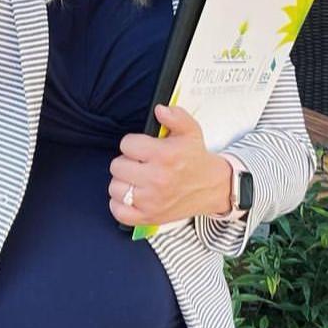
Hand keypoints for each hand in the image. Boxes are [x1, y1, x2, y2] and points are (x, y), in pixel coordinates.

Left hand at [108, 104, 232, 227]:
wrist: (212, 187)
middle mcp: (157, 179)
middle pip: (117, 166)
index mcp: (165, 156)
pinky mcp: (148, 217)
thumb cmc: (195, 159)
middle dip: (127, 162)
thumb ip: (175, 116)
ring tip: (136, 180)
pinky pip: (118, 211)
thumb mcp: (191, 131)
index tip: (142, 148)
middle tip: (140, 164)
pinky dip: (120, 204)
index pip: (127, 144)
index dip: (133, 144)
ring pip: (115, 187)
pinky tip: (132, 196)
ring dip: (123, 182)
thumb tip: (159, 109)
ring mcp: (151, 201)